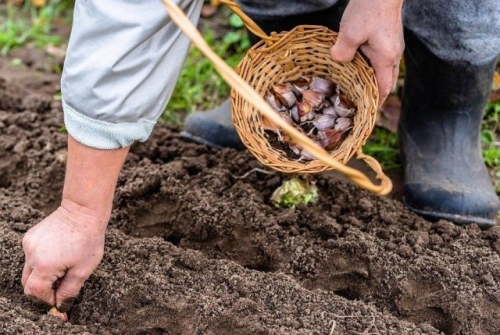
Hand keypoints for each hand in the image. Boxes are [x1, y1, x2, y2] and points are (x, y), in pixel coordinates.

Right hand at [22, 200, 105, 314]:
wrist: (84, 211)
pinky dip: (41, 261)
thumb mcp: (83, 270)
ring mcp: (29, 244)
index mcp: (44, 265)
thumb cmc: (88, 239)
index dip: (47, 300)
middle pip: (28, 283)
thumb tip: (61, 306)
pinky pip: (31, 256)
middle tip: (61, 287)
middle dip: (43, 290)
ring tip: (63, 267)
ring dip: (43, 275)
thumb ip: (69, 291)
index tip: (60, 301)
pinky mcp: (30, 236)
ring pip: (29, 270)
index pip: (36, 293)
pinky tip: (58, 255)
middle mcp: (31, 255)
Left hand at [330, 0, 403, 106]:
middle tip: (360, 104)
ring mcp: (392, 45)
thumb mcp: (350, 34)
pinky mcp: (388, 37)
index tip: (365, 114)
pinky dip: (371, 67)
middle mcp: (393, 55)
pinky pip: (380, 58)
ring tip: (357, 88)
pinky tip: (357, 65)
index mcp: (386, 59)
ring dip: (372, 80)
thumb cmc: (369, 10)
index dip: (374, 103)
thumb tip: (338, 61)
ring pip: (383, 70)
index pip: (382, 89)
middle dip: (375, 95)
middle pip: (385, 82)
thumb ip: (342, 52)